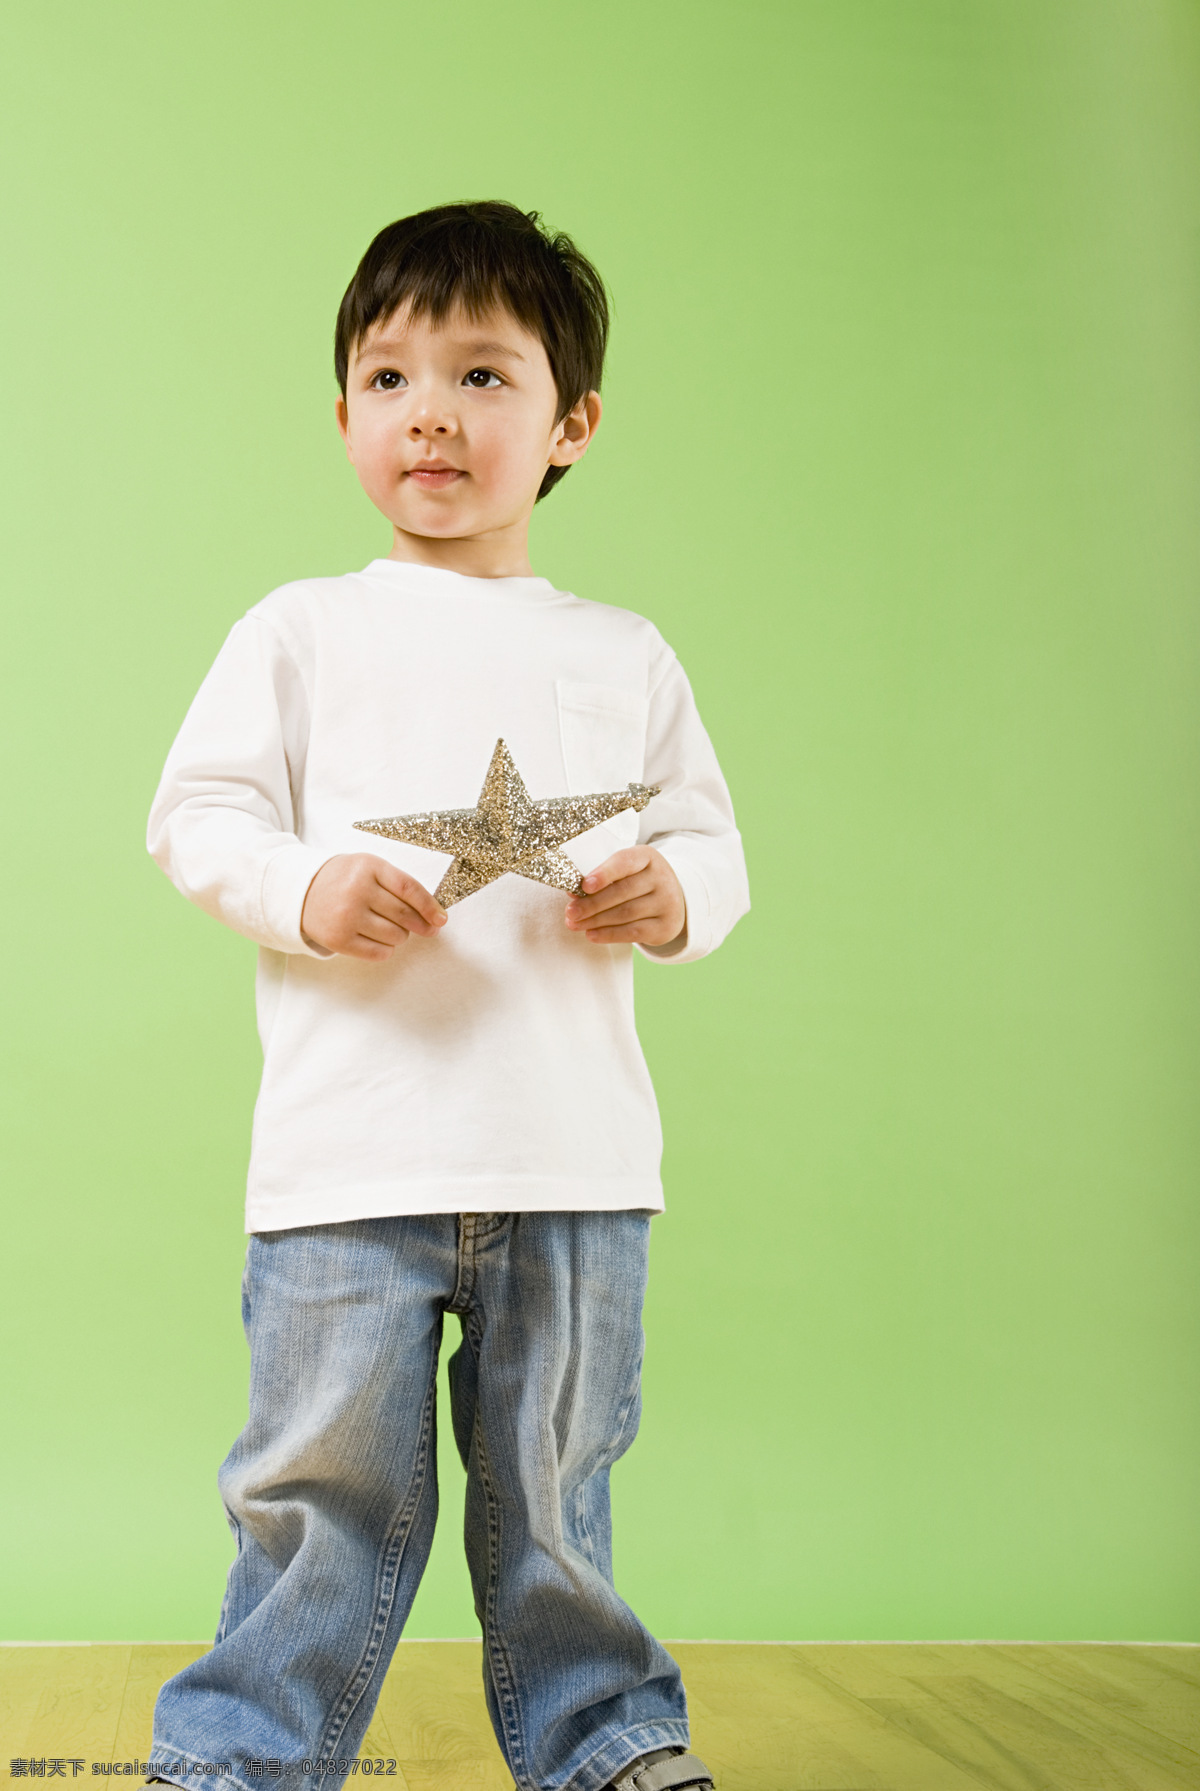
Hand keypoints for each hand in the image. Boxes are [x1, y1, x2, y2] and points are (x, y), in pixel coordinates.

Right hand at [301, 854, 445, 960]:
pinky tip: (379, 941)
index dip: (430, 907)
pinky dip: (386, 950)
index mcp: (368, 867)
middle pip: (404, 916)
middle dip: (421, 925)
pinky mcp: (338, 939)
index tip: (441, 919)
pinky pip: (378, 953)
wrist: (300, 892)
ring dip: (401, 936)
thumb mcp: (368, 868)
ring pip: (395, 936)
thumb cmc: (344, 879)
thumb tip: (433, 914)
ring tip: (389, 928)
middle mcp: (356, 890)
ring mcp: (346, 916)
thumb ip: (398, 884)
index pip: (409, 889)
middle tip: (426, 928)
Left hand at [564, 846, 685, 948]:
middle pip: (622, 891)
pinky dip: (609, 935)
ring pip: (626, 913)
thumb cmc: (638, 882)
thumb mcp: (625, 872)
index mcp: (647, 856)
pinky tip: (591, 934)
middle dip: (592, 903)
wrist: (672, 901)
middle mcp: (662, 877)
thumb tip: (574, 895)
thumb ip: (602, 879)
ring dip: (596, 920)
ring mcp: (667, 902)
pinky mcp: (666, 926)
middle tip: (570, 912)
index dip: (604, 874)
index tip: (584, 886)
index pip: (625, 862)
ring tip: (575, 924)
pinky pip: (633, 932)